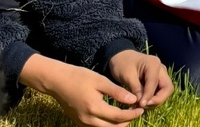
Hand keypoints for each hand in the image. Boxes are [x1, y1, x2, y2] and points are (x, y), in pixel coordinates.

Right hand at [20, 54, 143, 126]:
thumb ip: (117, 92)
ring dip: (117, 124)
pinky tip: (114, 115)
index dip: (132, 114)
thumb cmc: (80, 77)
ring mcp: (82, 122)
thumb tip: (133, 100)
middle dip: (127, 122)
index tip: (142, 109)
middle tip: (136, 112)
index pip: (118, 117)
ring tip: (127, 114)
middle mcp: (88, 119)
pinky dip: (108, 124)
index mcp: (94, 108)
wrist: (57, 81)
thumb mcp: (100, 81)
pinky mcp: (79, 122)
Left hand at [108, 50, 173, 108]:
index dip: (149, 95)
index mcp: (153, 64)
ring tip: (140, 106)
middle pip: (167, 88)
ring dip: (155, 101)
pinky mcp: (158, 81)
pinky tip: (141, 103)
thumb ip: (136, 88)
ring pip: (165, 92)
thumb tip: (142, 103)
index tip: (141, 105)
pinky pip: (159, 92)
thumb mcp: (127, 76)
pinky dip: (152, 99)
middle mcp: (161, 69)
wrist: (121, 58)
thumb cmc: (122, 64)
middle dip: (158, 99)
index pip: (155, 83)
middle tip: (144, 106)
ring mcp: (161, 75)